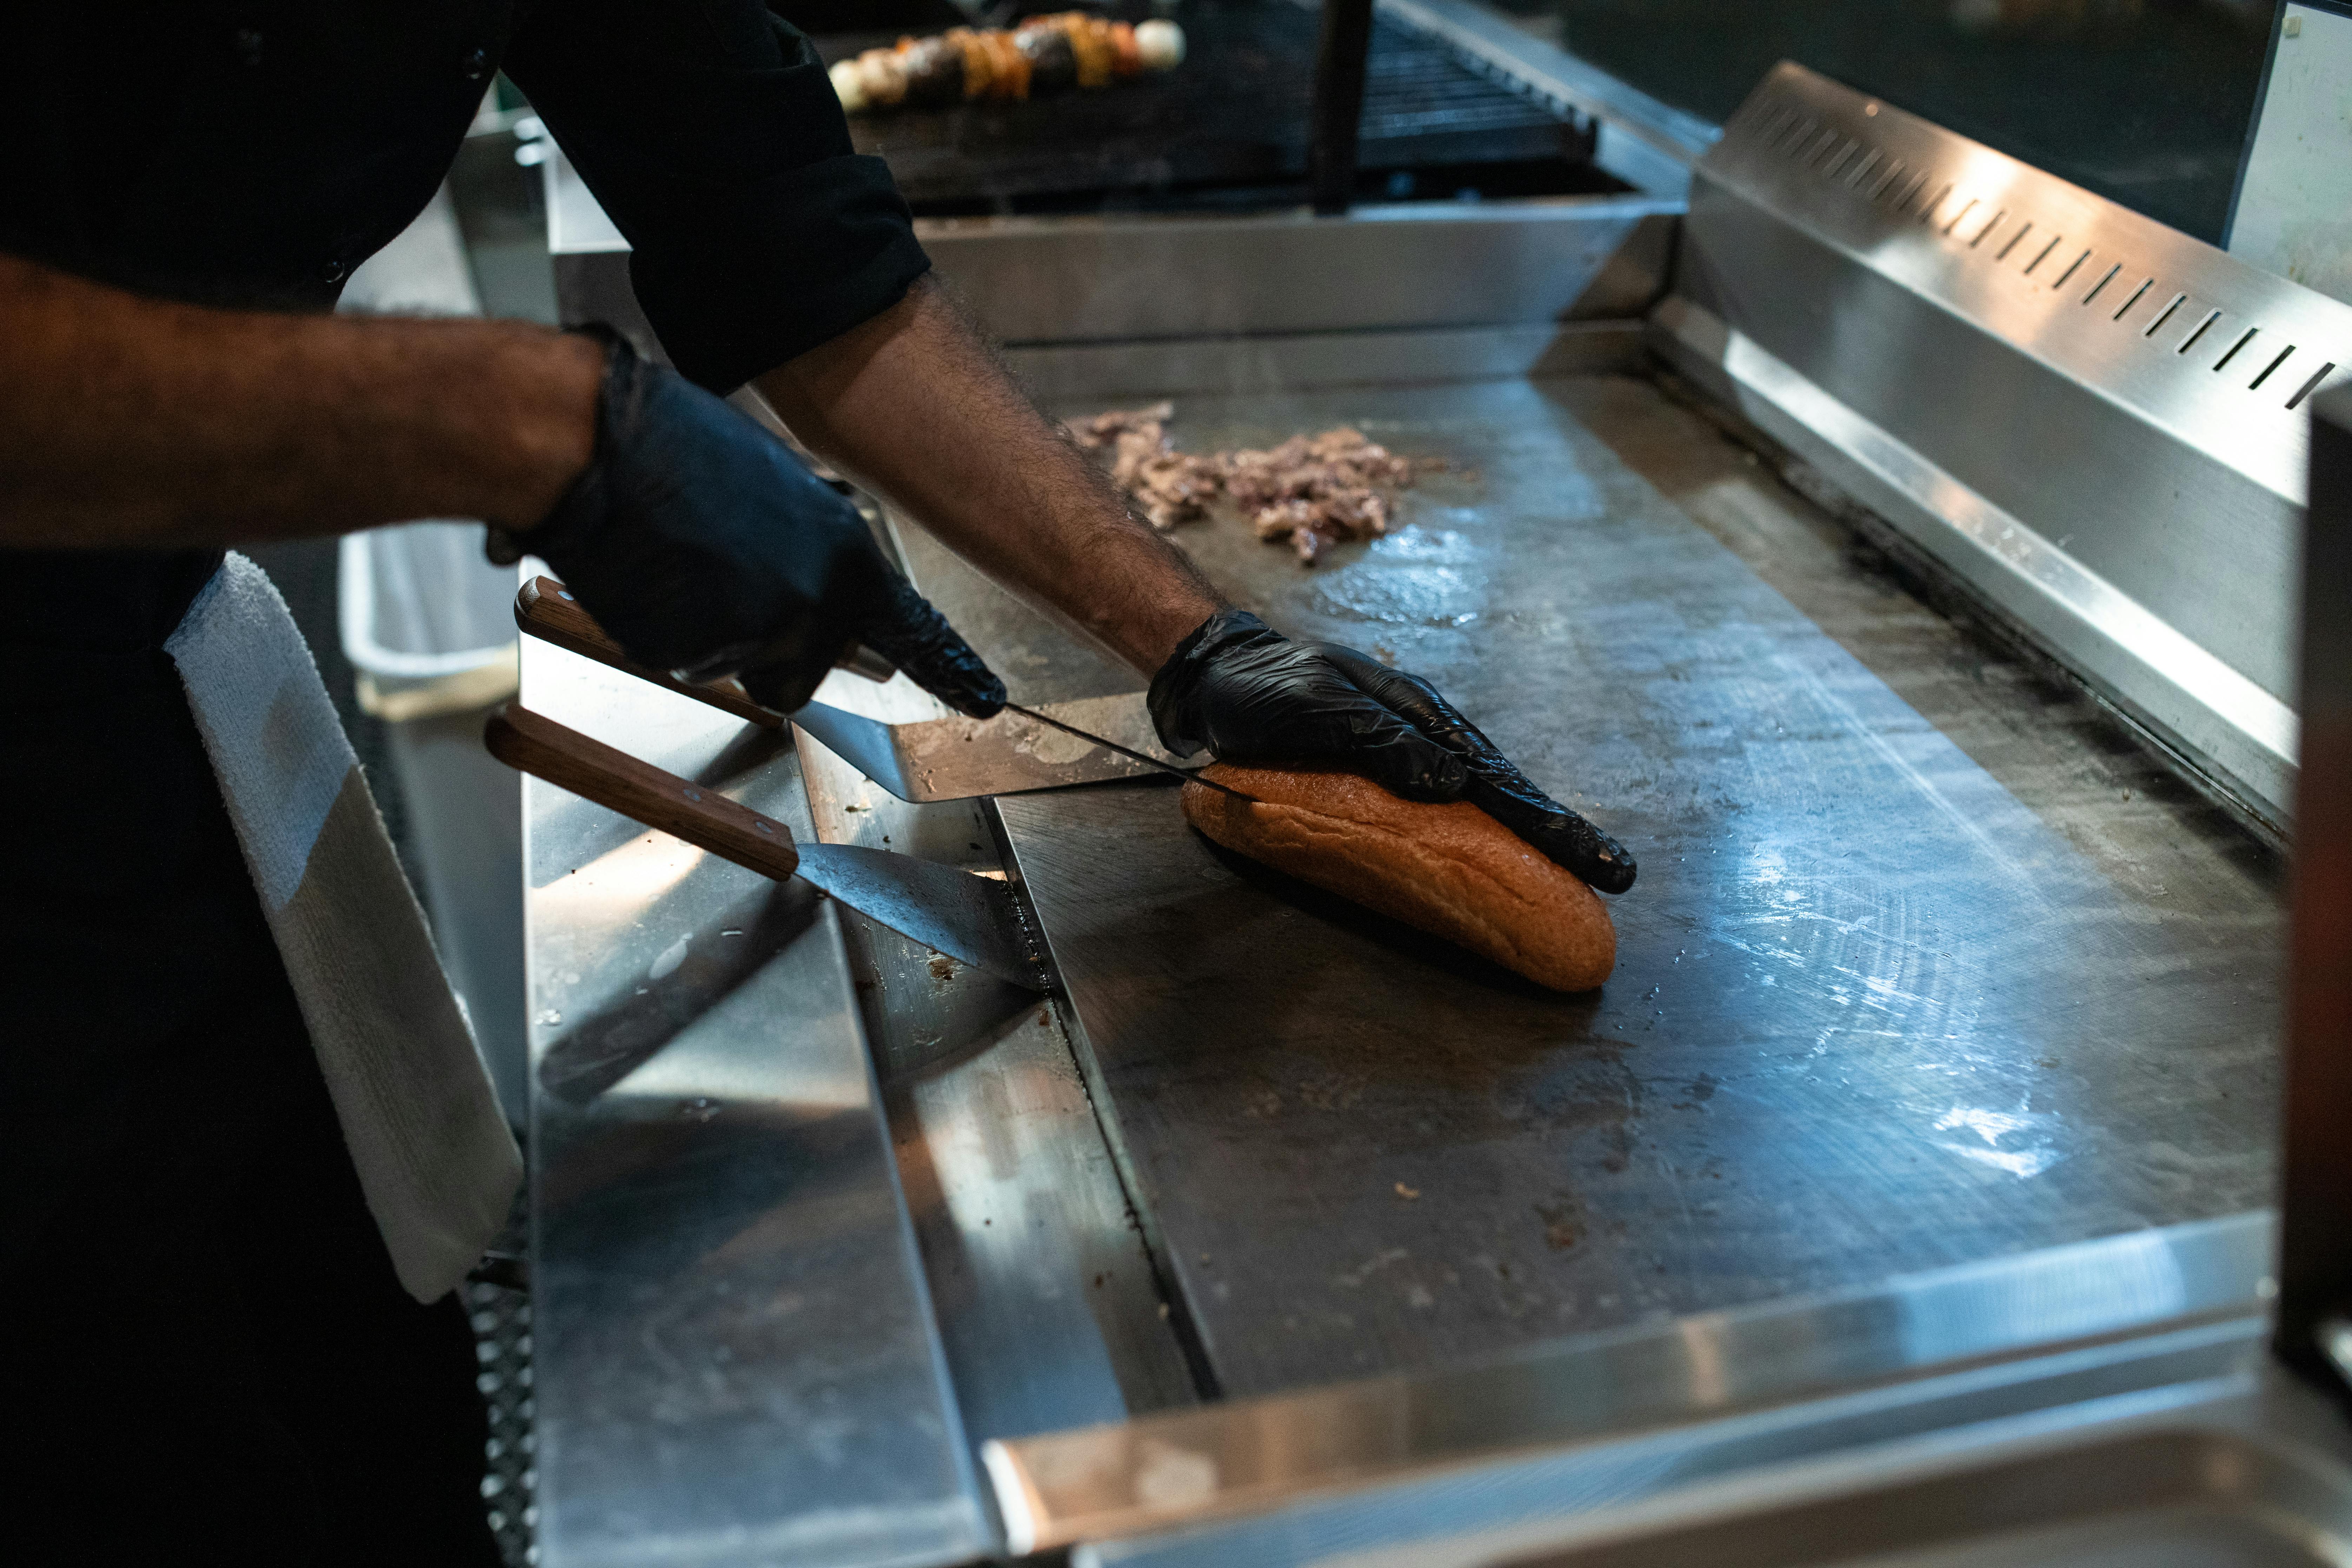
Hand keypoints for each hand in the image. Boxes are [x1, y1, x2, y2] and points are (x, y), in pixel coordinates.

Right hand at [498, 325, 1003, 717]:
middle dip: (771, 641)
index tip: (985, 698)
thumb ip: (814, 554)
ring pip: (739, 665)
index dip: (949, 667)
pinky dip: (668, 628)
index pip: (912, 629)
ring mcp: (753, 636)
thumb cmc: (682, 447)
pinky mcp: (690, 656)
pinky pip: (684, 657)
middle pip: (804, 667)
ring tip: (682, 563)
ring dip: (714, 632)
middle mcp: (813, 605)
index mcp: (846, 555)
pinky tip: (652, 574)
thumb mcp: (780, 490)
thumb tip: (827, 605)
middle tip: (727, 583)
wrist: (599, 444)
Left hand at [1148, 610, 1634, 892]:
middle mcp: (1427, 735)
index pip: (1497, 780)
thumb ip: (1380, 742)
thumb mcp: (1314, 709)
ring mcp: (1413, 752)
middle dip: (1561, 834)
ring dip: (1532, 834)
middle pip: (1507, 790)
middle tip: (1617, 875)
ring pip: (1486, 798)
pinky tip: (1507, 856)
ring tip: (1582, 870)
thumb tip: (1452, 783)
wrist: (1222, 676)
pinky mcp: (1389, 770)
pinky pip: (1449, 806)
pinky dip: (1486, 829)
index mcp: (1418, 718)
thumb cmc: (1264, 692)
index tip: (1598, 859)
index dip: (1548, 823)